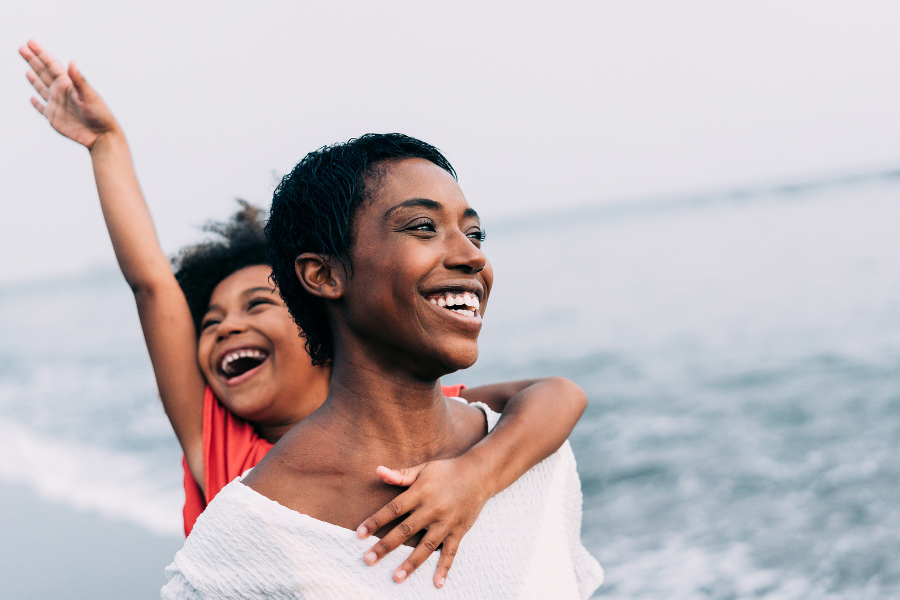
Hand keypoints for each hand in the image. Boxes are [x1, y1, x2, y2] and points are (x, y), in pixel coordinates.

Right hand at [19, 40, 117, 148]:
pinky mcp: (54, 118)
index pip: (51, 64)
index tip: (30, 42)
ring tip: (28, 70)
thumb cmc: (100, 115)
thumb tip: (71, 62)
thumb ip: (79, 80)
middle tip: (22, 48)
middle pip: (44, 73)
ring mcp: (57, 105)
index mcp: (68, 84)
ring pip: (41, 88)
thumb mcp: (89, 95)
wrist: (102, 136)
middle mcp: (61, 92)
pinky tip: (32, 98)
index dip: (41, 53)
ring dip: (34, 79)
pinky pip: (42, 109)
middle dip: (33, 60)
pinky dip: (36, 104)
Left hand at [356, 458, 492, 588]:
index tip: (360, 534)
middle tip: (368, 560)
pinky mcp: (459, 531)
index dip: (376, 521)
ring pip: (426, 546)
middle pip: (405, 530)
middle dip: (385, 546)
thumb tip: (378, 471)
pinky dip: (445, 568)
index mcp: (420, 492)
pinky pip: (451, 552)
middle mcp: (432, 509)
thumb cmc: (447, 470)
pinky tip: (437, 583)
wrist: (480, 473)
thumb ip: (400, 474)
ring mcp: (446, 522)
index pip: (393, 509)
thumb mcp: (423, 468)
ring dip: (411, 563)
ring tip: (396, 577)